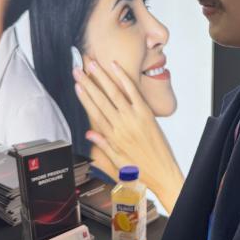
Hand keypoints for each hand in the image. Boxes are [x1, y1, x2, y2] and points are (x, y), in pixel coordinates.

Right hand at [74, 60, 183, 213]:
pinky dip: (124, 78)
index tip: (76, 86)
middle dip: (87, 83)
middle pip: (100, 100)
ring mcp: (134, 117)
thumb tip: (89, 133)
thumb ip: (103, 145)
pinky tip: (116, 68)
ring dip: (101, 77)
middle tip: (77, 70)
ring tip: (92, 64)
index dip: (84, 98)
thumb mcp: (117, 162)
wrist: (163, 174)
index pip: (94, 113)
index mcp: (112, 137)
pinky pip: (133, 92)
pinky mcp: (146, 113)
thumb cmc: (141, 169)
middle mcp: (121, 125)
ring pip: (114, 93)